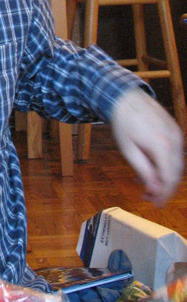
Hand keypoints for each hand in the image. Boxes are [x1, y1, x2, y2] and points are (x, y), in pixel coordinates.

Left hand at [110, 87, 183, 204]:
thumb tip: (155, 190)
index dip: (164, 194)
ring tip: (146, 183)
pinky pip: (175, 153)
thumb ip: (144, 171)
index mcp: (162, 146)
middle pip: (176, 174)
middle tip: (149, 197)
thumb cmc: (124, 123)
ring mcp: (177, 135)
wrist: (126, 97)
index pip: (169, 179)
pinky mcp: (176, 131)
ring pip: (177, 165)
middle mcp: (175, 140)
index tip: (156, 203)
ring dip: (164, 177)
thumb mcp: (128, 150)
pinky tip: (151, 168)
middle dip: (164, 188)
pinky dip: (166, 164)